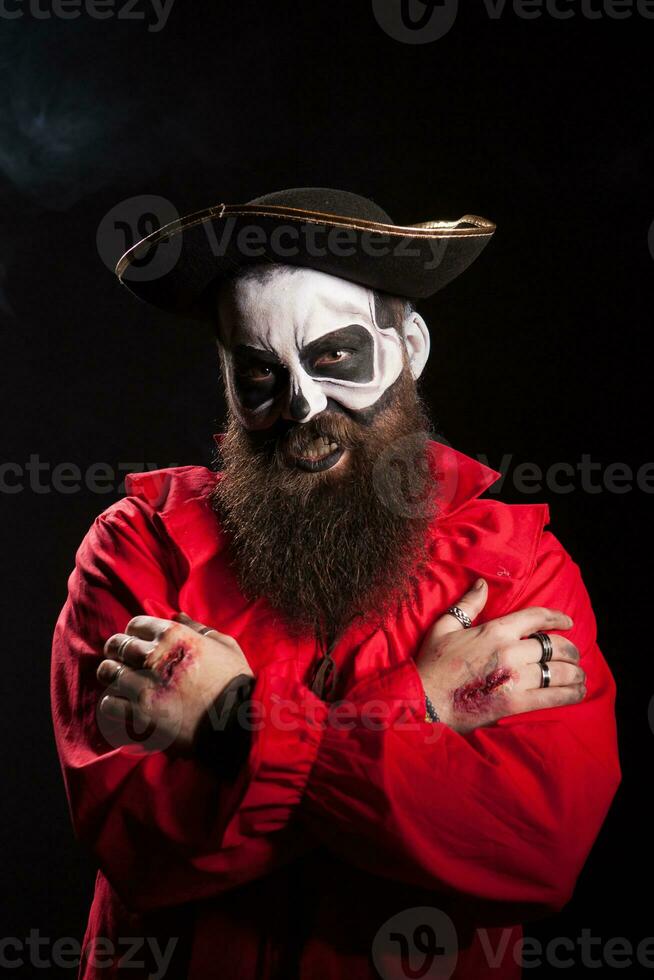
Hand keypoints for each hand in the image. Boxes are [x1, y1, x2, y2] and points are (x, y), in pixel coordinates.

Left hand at [96, 613, 253, 754]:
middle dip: (117, 651)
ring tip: (120, 683)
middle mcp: (154, 657)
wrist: (237, 724)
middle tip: (122, 661)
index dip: (134, 632)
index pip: (136, 624)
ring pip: (108, 672)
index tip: (137, 642)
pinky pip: (108, 703)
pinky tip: (121, 705)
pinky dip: (111, 703)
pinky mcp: (138, 715)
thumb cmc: (235, 683)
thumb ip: (198, 628)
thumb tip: (176, 615)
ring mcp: (144, 687)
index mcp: (174, 636)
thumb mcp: (225, 646)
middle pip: (117, 645)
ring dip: (112, 676)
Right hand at [416, 580, 585, 733]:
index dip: (556, 617)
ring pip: (559, 671)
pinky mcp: (516, 702)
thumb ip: (467, 605)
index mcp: (495, 630)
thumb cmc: (432, 664)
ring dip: (575, 672)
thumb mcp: (444, 627)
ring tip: (579, 675)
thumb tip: (482, 584)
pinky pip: (553, 696)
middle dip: (569, 649)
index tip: (568, 621)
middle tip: (573, 654)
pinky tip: (578, 692)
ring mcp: (515, 677)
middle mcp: (510, 651)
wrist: (424, 701)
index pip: (536, 617)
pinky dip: (570, 694)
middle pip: (554, 646)